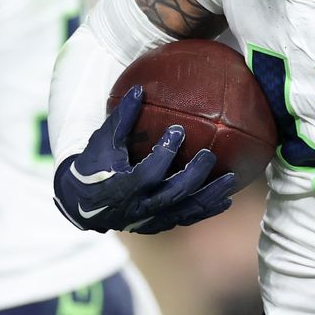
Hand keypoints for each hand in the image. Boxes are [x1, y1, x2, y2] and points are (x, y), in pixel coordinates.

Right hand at [51, 86, 236, 233]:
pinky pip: (185, 219)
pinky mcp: (157, 225)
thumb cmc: (94, 166)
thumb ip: (121, 118)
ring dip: (209, 196)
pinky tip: (226, 200)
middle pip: (171, 194)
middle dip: (193, 175)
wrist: (82, 202)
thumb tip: (139, 89)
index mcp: (123, 187)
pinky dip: (205, 211)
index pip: (147, 173)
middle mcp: (138, 207)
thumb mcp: (102, 141)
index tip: (178, 130)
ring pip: (183, 211)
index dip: (164, 153)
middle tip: (209, 155)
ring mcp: (149, 220)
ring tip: (232, 179)